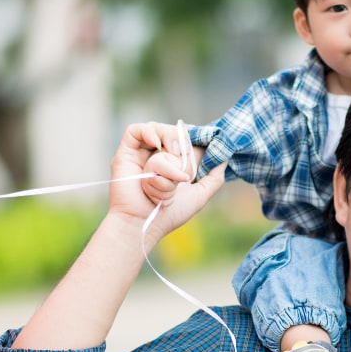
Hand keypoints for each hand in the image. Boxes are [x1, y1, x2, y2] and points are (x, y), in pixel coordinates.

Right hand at [109, 123, 224, 246]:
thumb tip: (224, 159)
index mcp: (175, 162)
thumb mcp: (200, 195)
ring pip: (159, 130)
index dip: (197, 136)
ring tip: (173, 156)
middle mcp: (158, 155)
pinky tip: (156, 143)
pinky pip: (135, 131)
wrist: (146, 221)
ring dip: (169, 142)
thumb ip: (213, 178)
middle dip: (184, 143)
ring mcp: (142, 152)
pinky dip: (148, 132)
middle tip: (184, 159)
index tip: (208, 142)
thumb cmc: (171, 213)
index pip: (188, 138)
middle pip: (175, 131)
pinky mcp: (126, 151)